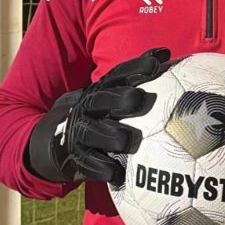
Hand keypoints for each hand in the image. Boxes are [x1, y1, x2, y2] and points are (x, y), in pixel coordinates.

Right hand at [29, 48, 170, 183]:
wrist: (58, 138)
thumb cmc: (101, 111)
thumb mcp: (113, 91)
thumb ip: (137, 74)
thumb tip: (166, 52)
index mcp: (102, 89)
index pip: (118, 74)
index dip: (135, 68)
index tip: (155, 65)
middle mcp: (89, 106)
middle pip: (103, 100)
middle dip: (120, 99)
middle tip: (138, 99)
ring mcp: (80, 131)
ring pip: (93, 131)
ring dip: (109, 135)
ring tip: (125, 140)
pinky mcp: (77, 156)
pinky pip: (88, 162)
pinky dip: (101, 168)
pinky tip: (115, 173)